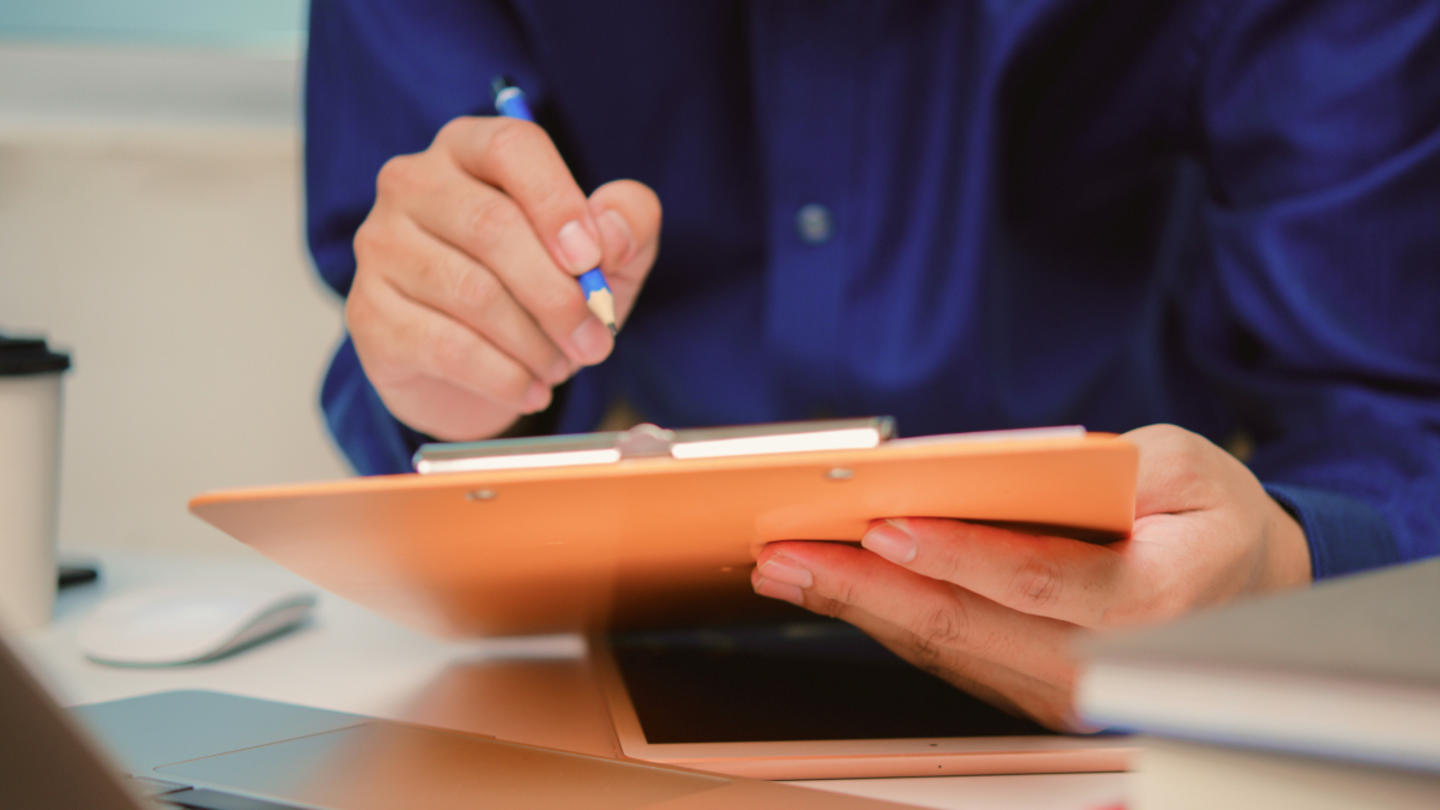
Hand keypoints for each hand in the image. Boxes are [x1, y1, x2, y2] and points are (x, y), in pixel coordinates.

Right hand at [347, 116, 661, 440]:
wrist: (478, 369)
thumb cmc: (543, 290)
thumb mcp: (604, 254)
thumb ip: (627, 224)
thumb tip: (614, 233)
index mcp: (470, 147)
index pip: (511, 148)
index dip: (559, 202)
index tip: (594, 260)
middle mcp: (413, 183)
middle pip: (491, 225)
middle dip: (558, 294)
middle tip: (597, 340)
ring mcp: (381, 246)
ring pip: (472, 292)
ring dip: (534, 342)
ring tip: (563, 366)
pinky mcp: (369, 313)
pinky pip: (446, 346)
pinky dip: (504, 376)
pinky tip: (531, 390)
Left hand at [750, 424, 1311, 729]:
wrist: (1248, 588)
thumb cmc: (1206, 516)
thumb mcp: (1177, 463)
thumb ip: (1100, 466)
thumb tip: (986, 472)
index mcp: (1154, 604)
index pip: (1039, 582)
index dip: (956, 554)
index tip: (882, 526)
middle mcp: (1104, 666)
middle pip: (966, 630)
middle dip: (863, 590)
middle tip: (786, 556)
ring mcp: (1065, 692)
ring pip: (945, 651)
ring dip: (858, 609)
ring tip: (787, 571)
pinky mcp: (1034, 693)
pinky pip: (950, 656)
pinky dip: (887, 620)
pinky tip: (837, 591)